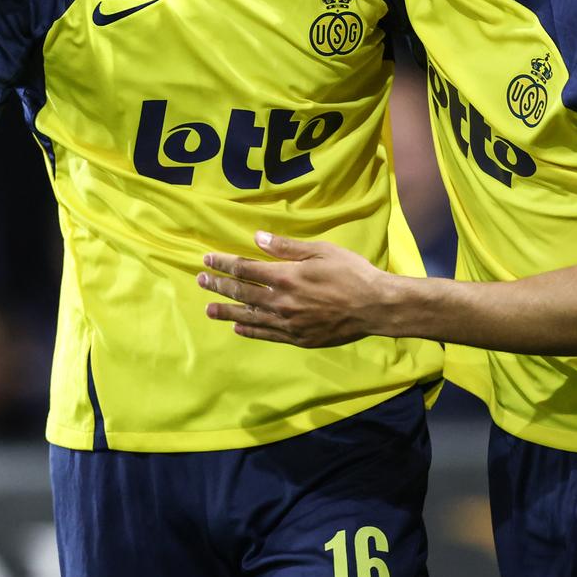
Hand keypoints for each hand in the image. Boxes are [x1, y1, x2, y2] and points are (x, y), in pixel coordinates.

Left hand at [198, 232, 396, 348]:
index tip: (208, 259)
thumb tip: (257, 238)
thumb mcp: (321, 251)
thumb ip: (286, 247)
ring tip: (208, 310)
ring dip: (226, 312)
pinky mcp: (298, 338)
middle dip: (218, 286)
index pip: (245, 269)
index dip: (224, 263)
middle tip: (200, 280)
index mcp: (286, 277)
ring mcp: (288, 323)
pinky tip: (237, 327)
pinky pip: (267, 334)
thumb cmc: (351, 273)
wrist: (375, 307)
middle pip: (241, 294)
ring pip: (249, 317)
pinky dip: (250, 330)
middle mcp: (281, 302)